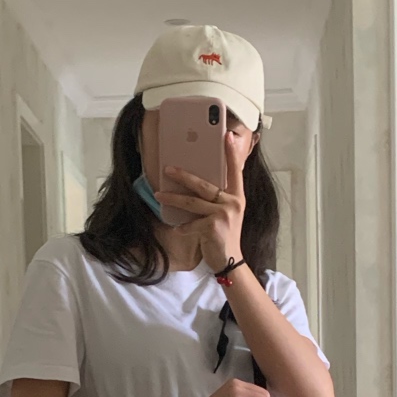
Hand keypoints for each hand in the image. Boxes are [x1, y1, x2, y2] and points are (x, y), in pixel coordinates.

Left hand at [160, 138, 246, 272]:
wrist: (230, 261)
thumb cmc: (225, 235)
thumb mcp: (227, 214)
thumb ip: (219, 199)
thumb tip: (199, 184)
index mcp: (237, 196)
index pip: (235, 171)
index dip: (231, 153)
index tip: (226, 135)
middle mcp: (232, 202)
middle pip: (203, 184)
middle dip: (183, 176)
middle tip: (168, 169)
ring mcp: (223, 213)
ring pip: (192, 202)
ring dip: (173, 198)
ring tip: (159, 194)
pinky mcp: (213, 225)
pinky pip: (191, 223)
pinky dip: (182, 227)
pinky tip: (178, 229)